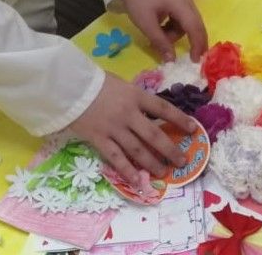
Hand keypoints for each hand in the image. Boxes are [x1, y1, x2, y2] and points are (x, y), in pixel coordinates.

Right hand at [67, 72, 197, 184]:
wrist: (68, 86)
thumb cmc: (94, 82)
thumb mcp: (120, 84)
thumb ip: (134, 98)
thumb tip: (149, 111)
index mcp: (135, 96)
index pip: (163, 109)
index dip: (180, 119)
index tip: (194, 129)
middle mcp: (128, 114)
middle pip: (154, 135)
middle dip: (170, 149)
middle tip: (182, 161)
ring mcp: (114, 128)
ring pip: (138, 150)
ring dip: (153, 163)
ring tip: (163, 172)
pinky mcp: (100, 139)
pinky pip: (116, 158)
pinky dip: (128, 171)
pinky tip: (138, 180)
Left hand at [120, 0, 207, 62]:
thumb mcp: (146, 23)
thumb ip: (160, 42)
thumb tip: (171, 60)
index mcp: (181, 4)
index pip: (195, 27)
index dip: (197, 45)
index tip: (195, 61)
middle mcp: (187, 0)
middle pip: (196, 25)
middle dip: (192, 41)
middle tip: (188, 57)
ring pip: (188, 22)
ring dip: (176, 33)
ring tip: (158, 36)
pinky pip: (182, 17)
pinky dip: (174, 26)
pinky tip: (161, 27)